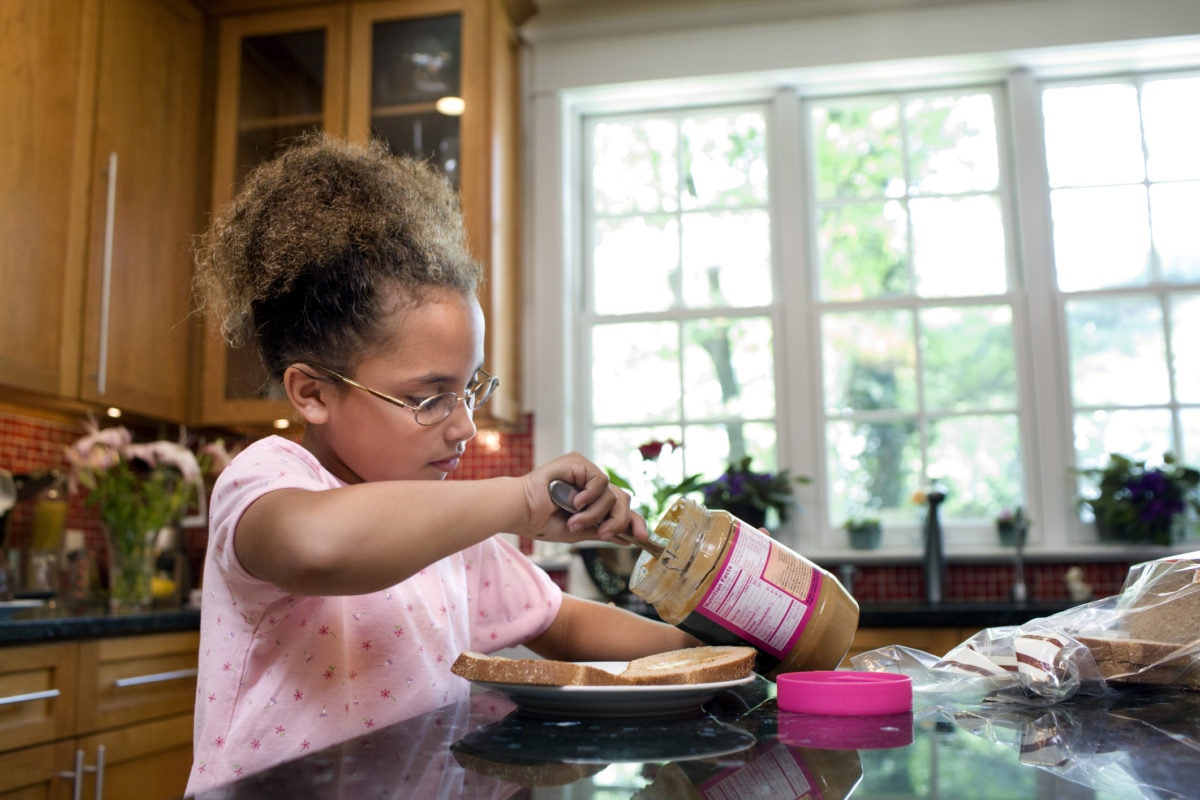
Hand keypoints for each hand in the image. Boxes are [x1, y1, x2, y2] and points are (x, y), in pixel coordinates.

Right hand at [520, 453, 647, 544]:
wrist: (522, 512)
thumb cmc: (542, 522)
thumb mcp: (579, 532)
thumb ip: (601, 531)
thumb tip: (626, 538)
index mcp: (593, 502)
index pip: (621, 510)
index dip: (634, 522)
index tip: (642, 538)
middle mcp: (592, 486)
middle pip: (623, 500)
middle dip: (619, 520)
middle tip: (603, 533)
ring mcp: (586, 473)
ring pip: (613, 494)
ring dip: (595, 513)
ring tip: (574, 520)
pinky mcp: (579, 462)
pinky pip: (601, 481)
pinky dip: (591, 496)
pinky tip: (575, 502)